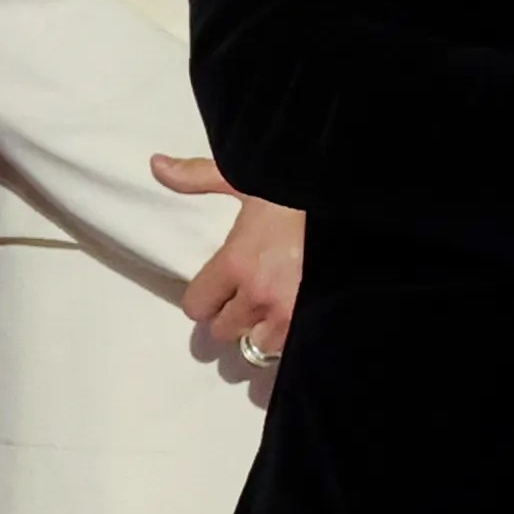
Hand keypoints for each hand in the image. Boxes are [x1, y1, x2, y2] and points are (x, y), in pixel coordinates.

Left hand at [156, 153, 307, 372]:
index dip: (203, 298)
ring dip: (262, 332)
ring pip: (259, 345)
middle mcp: (259, 296)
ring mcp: (292, 315)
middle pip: (223, 331)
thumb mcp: (247, 177)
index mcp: (237, 263)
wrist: (357, 202)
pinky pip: (292, 349)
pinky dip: (292, 337)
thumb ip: (198, 177)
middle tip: (246, 298)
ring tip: (274, 311)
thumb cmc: (301, 190)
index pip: (196, 306)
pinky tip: (299, 317)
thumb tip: (156, 164)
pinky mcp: (319, 323)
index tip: (216, 289)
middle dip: (231, 316)